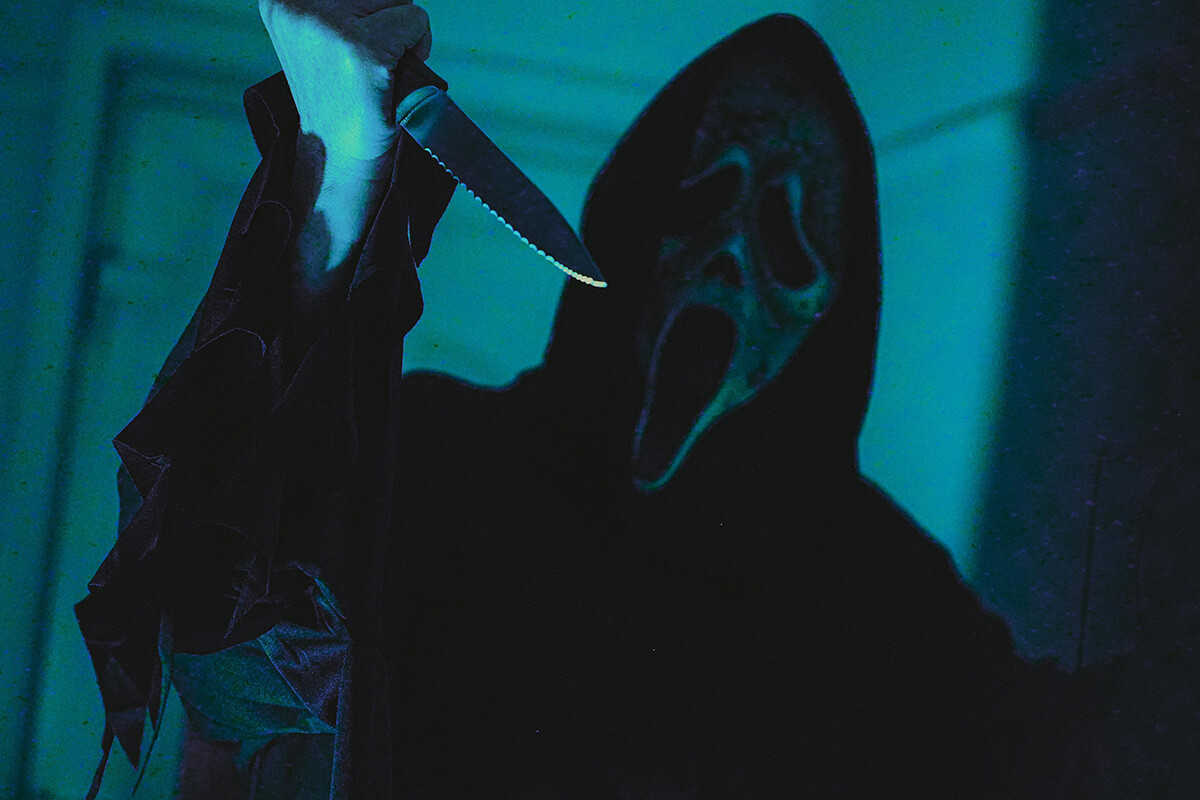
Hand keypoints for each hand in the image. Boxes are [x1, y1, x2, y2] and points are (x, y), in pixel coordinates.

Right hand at [258, 0, 432, 164]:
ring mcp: (331, 28)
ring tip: (378, 68)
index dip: (366, 12)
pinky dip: (418, 47)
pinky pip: (416, 21)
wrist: (335, 152)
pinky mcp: (365, 50)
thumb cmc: (337, 94)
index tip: (348, 45)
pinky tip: (392, 76)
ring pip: (401, 0)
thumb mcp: (317, 34)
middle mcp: (299, 6)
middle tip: (367, 61)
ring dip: (402, 33)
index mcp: (281, 0)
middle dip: (386, 19)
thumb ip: (340, 5)